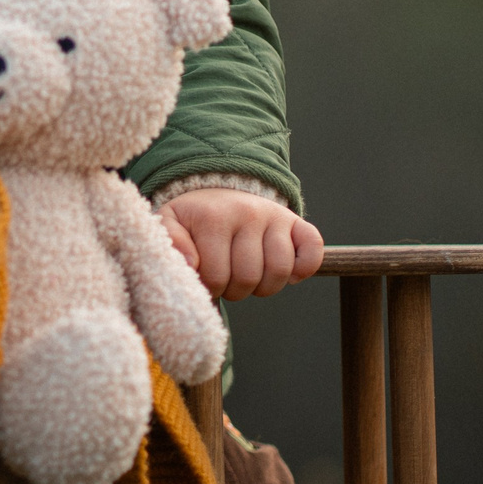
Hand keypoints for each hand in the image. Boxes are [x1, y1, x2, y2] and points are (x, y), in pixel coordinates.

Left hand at [159, 187, 323, 300]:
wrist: (218, 193)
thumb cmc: (193, 220)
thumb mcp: (170, 224)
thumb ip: (172, 243)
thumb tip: (190, 264)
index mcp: (212, 217)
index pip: (216, 277)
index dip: (211, 288)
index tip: (205, 279)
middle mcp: (246, 212)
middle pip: (248, 278)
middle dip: (235, 291)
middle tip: (226, 280)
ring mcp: (274, 216)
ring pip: (279, 271)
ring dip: (263, 287)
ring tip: (247, 278)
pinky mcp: (295, 221)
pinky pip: (312, 249)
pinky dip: (304, 268)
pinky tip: (288, 275)